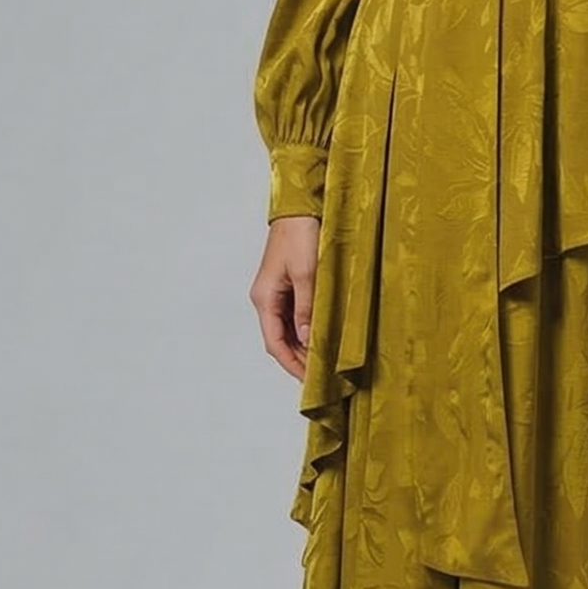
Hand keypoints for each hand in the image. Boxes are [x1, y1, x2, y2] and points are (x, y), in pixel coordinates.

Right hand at [250, 213, 319, 378]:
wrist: (299, 208)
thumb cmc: (300, 235)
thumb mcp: (306, 274)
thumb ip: (306, 308)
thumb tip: (305, 339)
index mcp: (265, 298)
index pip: (274, 343)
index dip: (291, 364)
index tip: (309, 380)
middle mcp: (266, 299)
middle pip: (279, 340)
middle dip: (298, 359)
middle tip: (320, 377)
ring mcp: (276, 293)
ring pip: (287, 330)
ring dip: (302, 346)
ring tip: (323, 363)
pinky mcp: (287, 287)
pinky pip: (294, 317)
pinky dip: (306, 331)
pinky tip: (320, 338)